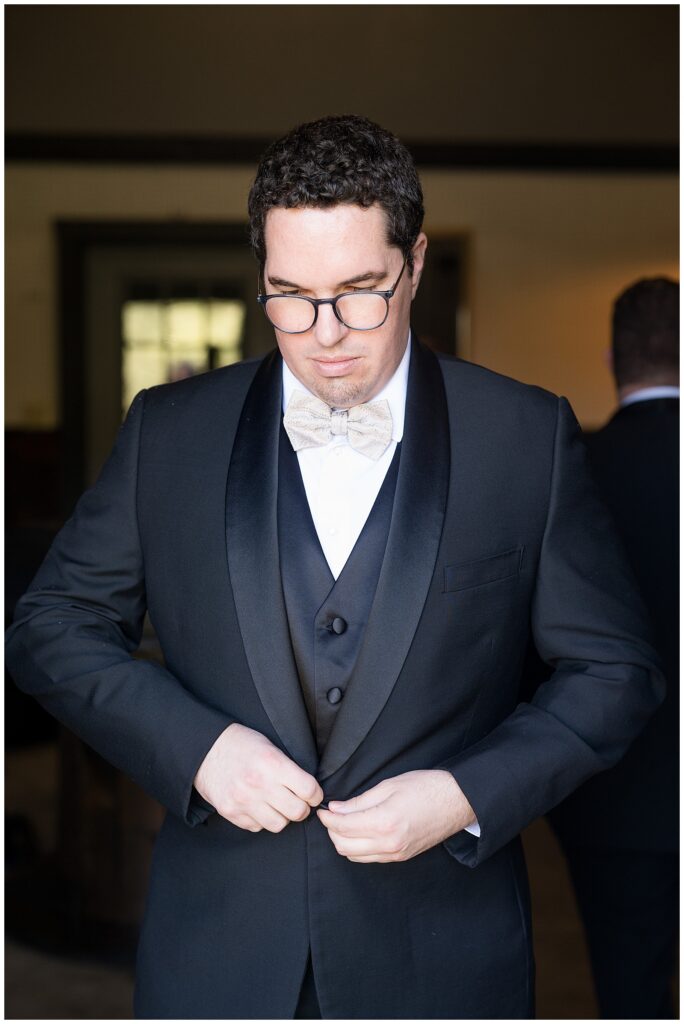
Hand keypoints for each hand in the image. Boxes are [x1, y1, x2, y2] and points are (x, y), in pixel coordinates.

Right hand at [194, 723, 323, 832]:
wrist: (204, 749)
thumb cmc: (241, 744)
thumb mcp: (269, 746)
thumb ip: (288, 768)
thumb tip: (309, 790)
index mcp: (272, 763)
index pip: (309, 790)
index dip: (316, 795)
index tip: (314, 795)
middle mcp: (259, 784)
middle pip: (297, 812)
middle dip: (302, 808)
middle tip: (298, 802)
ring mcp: (244, 801)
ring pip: (278, 824)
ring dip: (282, 817)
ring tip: (278, 806)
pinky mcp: (231, 812)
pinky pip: (257, 827)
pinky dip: (261, 820)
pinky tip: (258, 807)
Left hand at [317, 770, 475, 862]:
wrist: (456, 801)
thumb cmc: (425, 787)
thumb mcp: (389, 786)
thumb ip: (359, 801)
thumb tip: (335, 809)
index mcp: (384, 822)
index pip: (342, 827)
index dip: (327, 818)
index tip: (323, 809)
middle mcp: (388, 843)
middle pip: (343, 847)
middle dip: (332, 831)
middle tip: (331, 815)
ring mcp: (395, 854)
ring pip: (354, 856)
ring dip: (343, 841)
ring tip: (344, 823)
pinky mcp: (401, 857)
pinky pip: (370, 858)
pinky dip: (358, 848)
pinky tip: (359, 832)